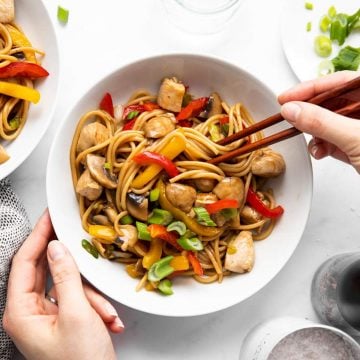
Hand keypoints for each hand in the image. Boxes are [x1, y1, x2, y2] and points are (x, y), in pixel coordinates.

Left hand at [3, 210, 123, 359]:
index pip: (24, 262)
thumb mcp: (77, 314)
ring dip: (90, 296)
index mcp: (21, 312)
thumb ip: (66, 276)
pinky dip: (94, 305)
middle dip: (68, 262)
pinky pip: (77, 298)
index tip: (50, 217)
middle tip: (74, 233)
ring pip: (67, 284)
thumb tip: (57, 247)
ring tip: (104, 314)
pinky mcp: (63, 318)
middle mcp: (30, 312)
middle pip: (44, 270)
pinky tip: (107, 320)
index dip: (38, 236)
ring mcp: (47, 315)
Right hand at [278, 70, 359, 172]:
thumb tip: (293, 109)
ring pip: (331, 123)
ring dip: (316, 133)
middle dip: (311, 114)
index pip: (340, 82)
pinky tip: (320, 152)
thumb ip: (322, 122)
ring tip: (312, 142)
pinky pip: (335, 140)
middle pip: (333, 102)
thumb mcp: (357, 138)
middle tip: (291, 117)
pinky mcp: (359, 148)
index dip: (310, 88)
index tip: (287, 97)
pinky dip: (323, 146)